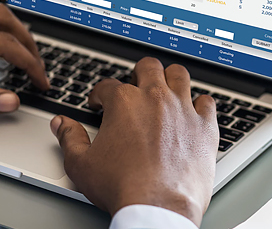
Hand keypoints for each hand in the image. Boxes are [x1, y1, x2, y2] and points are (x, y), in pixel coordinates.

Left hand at [0, 4, 49, 111]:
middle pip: (11, 23)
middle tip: (40, 66)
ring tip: (25, 50)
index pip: (16, 49)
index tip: (43, 84)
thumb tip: (12, 102)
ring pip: (2, 13)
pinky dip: (2, 27)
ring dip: (17, 32)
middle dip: (30, 46)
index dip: (34, 69)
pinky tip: (2, 41)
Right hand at [50, 57, 218, 226]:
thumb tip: (62, 123)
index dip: (100, 94)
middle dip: (138, 74)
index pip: (107, 86)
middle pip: (148, 67)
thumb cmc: (123, 186)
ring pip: (179, 75)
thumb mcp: (82, 165)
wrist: (159, 206)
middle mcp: (156, 98)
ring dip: (171, 78)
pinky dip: (200, 104)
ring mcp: (183, 109)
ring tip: (166, 89)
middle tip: (136, 87)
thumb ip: (70, 138)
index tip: (100, 104)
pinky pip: (208, 102)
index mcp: (124, 103)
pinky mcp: (205, 126)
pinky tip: (194, 112)